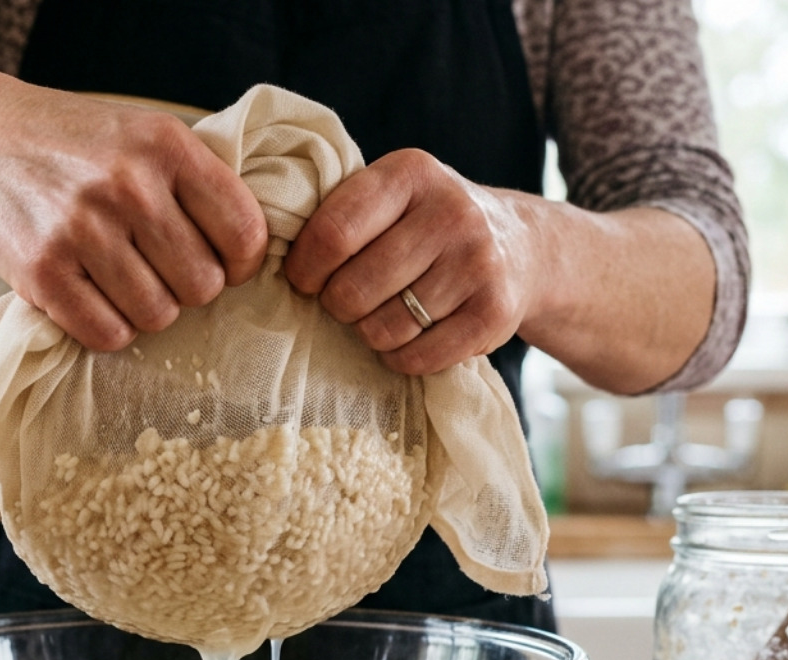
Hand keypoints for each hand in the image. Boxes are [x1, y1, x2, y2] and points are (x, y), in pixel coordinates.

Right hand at [0, 78, 268, 349]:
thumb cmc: (70, 143)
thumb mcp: (142, 135)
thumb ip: (195, 182)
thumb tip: (251, 252)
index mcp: (166, 147)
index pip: (243, 232)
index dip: (240, 263)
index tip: (221, 264)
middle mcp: (128, 186)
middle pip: (203, 285)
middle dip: (187, 288)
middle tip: (158, 270)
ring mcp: (82, 229)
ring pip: (158, 315)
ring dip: (146, 310)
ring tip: (121, 281)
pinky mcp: (42, 271)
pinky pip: (107, 334)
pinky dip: (106, 328)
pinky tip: (92, 297)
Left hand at [283, 149, 539, 374]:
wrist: (523, 246)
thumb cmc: (429, 225)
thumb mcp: (393, 196)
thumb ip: (341, 213)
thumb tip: (264, 255)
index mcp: (411, 173)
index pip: (332, 233)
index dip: (305, 269)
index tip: (304, 280)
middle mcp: (450, 211)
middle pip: (352, 290)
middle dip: (337, 306)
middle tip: (347, 302)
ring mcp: (478, 263)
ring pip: (382, 329)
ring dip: (370, 334)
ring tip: (383, 316)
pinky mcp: (495, 312)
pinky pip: (417, 357)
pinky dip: (401, 358)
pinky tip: (409, 337)